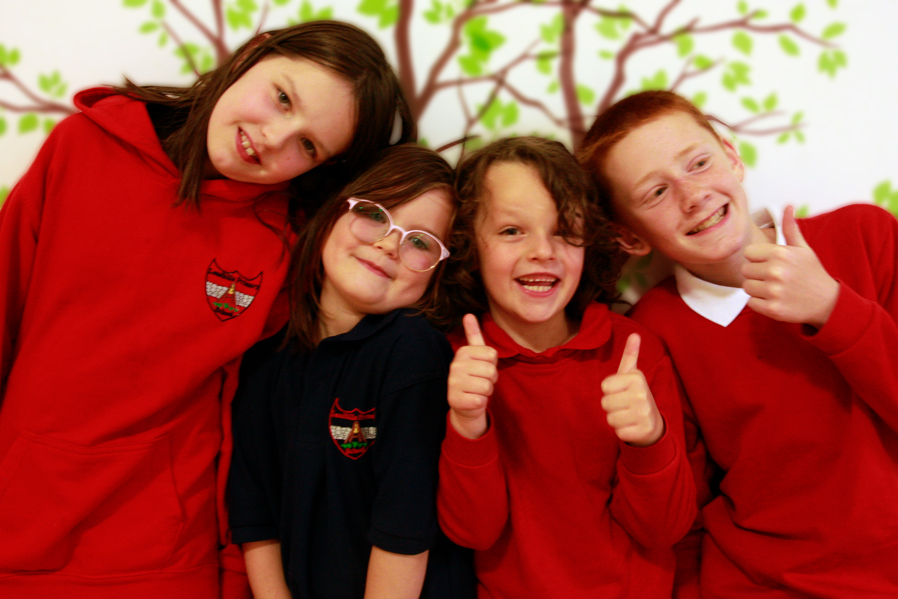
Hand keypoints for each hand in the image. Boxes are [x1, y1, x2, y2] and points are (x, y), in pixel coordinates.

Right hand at [447, 314, 497, 439]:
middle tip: (480, 381)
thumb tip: (468, 314)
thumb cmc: (474, 377)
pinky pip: (481, 400)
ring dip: (486, 391)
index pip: (492, 355)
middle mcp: (455, 366)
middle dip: (491, 379)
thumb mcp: (476, 355)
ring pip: (487, 386)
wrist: (464, 404)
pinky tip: (472, 400)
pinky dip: (481, 402)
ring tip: (476, 390)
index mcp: (462, 352)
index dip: (493, 364)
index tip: (483, 369)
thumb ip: (474, 335)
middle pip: (491, 371)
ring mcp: (453, 383)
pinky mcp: (455, 400)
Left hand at [601, 333, 663, 446]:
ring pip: (610, 419)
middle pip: (605, 403)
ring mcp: (644, 414)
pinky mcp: (642, 431)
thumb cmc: (635, 396)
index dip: (610, 391)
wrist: (652, 424)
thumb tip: (635, 334)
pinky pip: (618, 432)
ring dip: (616, 420)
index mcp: (636, 378)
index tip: (623, 392)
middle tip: (625, 406)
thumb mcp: (632, 375)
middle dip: (612, 407)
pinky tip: (632, 427)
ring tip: (628, 416)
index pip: (604, 387)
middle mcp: (642, 395)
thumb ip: (630, 355)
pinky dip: (622, 432)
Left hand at [742, 205, 838, 328]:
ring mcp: (774, 291)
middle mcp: (775, 271)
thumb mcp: (803, 249)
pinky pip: (751, 303)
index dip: (758, 259)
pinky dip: (760, 303)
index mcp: (780, 253)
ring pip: (746, 287)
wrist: (828, 302)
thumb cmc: (811, 273)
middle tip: (774, 278)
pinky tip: (775, 300)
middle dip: (756, 274)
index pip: (748, 254)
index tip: (771, 264)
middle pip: (745, 271)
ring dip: (758, 289)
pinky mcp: (772, 309)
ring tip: (775, 289)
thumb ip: (790, 229)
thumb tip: (788, 206)